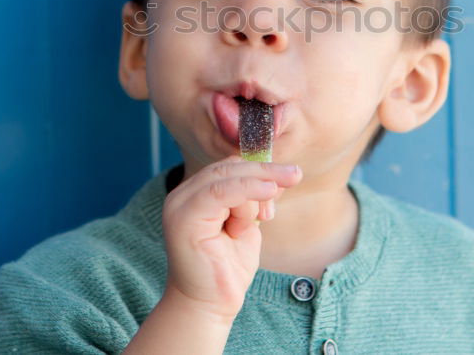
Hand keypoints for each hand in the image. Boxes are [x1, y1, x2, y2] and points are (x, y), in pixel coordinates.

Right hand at [161, 156, 302, 320]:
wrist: (210, 306)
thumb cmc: (228, 268)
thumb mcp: (247, 224)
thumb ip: (255, 199)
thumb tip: (277, 175)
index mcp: (196, 194)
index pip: (229, 168)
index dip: (260, 168)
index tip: (290, 176)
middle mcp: (184, 196)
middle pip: (228, 168)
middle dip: (264, 170)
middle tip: (294, 175)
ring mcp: (180, 206)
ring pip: (226, 177)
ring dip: (255, 192)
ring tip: (264, 217)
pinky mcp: (183, 219)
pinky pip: (219, 192)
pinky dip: (247, 190)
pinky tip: (268, 193)